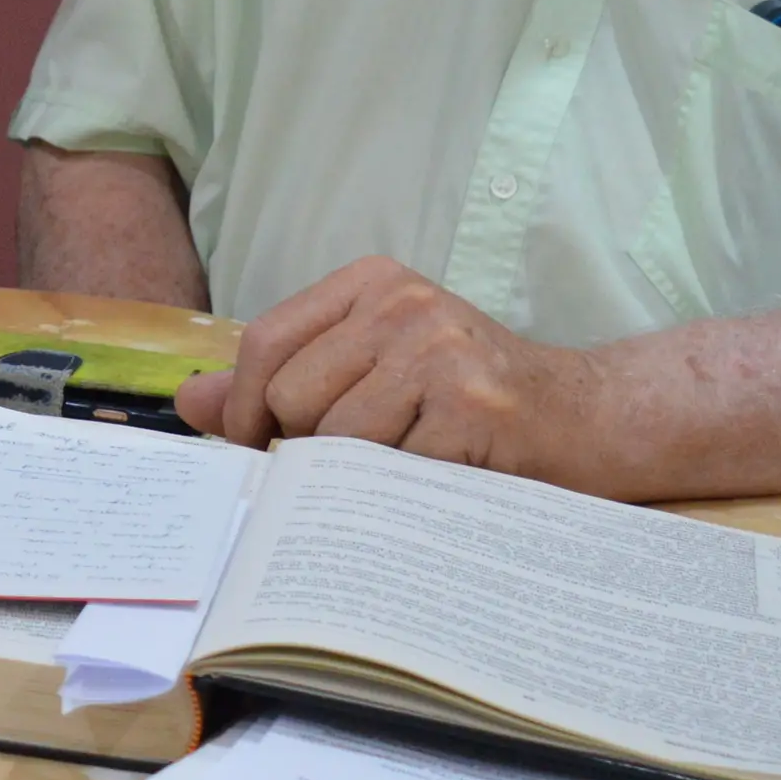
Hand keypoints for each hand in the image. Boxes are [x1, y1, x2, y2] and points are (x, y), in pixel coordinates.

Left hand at [174, 256, 611, 476]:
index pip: (265, 341)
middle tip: (360, 465)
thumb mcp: (375, 368)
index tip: (258, 450)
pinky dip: (405, 497)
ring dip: (359, 478)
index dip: (246, 408)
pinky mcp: (475, 407)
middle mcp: (405, 304)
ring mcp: (442, 351)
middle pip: (293, 397)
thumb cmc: (471, 399)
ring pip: (336, 440)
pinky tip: (442, 482)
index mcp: (373, 283)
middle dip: (308, 449)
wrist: (591, 416)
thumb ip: (282, 380)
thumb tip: (189, 401)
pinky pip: (393, 474)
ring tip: (408, 468)